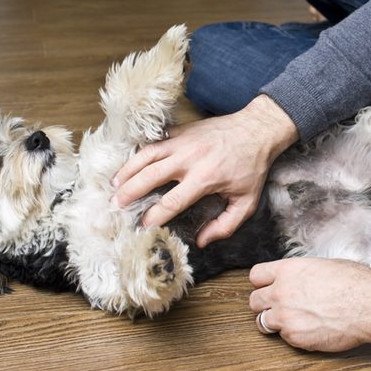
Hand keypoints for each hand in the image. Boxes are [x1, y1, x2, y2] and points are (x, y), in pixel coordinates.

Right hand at [111, 95, 297, 246]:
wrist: (257, 129)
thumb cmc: (252, 167)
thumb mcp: (247, 202)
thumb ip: (226, 225)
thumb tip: (202, 241)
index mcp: (205, 178)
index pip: (172, 201)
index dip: (154, 216)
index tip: (142, 226)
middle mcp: (189, 158)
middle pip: (150, 176)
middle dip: (129, 192)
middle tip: (115, 206)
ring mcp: (182, 141)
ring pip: (146, 155)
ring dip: (127, 170)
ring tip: (113, 185)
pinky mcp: (181, 130)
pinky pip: (154, 142)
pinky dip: (139, 153)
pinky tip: (129, 165)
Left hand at [248, 258, 370, 351]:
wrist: (370, 305)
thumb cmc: (355, 283)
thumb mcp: (323, 265)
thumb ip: (301, 273)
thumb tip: (299, 278)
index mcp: (288, 270)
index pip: (255, 275)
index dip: (262, 282)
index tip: (268, 286)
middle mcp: (281, 293)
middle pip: (253, 301)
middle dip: (264, 304)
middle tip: (278, 306)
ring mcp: (286, 317)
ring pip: (262, 322)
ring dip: (274, 321)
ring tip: (292, 320)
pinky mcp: (295, 338)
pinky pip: (284, 338)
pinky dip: (294, 335)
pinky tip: (310, 328)